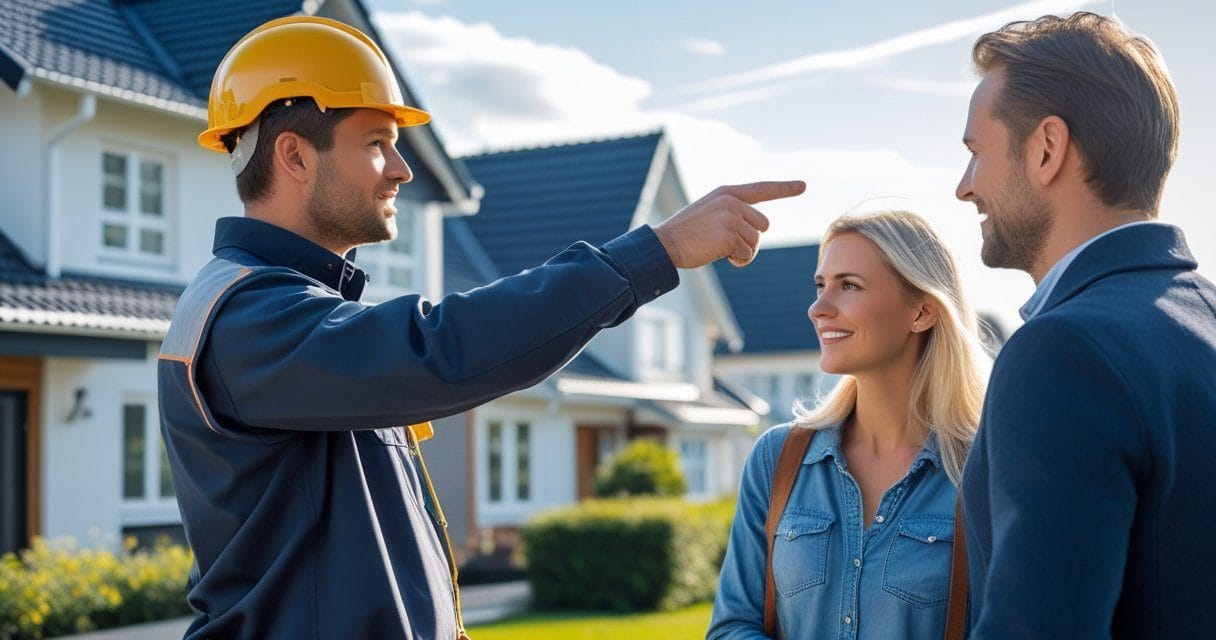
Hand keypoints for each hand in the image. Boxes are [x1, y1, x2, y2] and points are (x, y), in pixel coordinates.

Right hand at [652, 181, 805, 268]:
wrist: (665, 244)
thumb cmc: (686, 233)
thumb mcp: (710, 213)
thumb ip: (734, 213)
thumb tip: (759, 229)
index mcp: (727, 193)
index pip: (761, 189)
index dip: (784, 188)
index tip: (802, 186)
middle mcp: (732, 202)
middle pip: (763, 225)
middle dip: (749, 240)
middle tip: (726, 245)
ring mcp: (730, 217)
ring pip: (756, 241)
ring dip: (742, 252)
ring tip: (719, 250)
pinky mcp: (729, 234)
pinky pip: (747, 253)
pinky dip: (738, 260)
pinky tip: (718, 256)